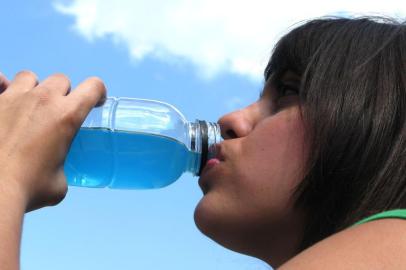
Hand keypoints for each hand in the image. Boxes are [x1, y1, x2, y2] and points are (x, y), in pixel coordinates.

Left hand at [0, 71, 105, 211]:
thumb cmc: (26, 189)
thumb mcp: (58, 183)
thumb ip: (59, 167)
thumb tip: (52, 171)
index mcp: (67, 116)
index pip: (93, 87)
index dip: (98, 93)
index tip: (94, 102)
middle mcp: (43, 100)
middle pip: (61, 80)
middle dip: (63, 94)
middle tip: (56, 113)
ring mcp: (13, 98)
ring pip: (29, 77)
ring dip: (33, 89)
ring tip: (27, 107)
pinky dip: (1, 85)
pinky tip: (1, 97)